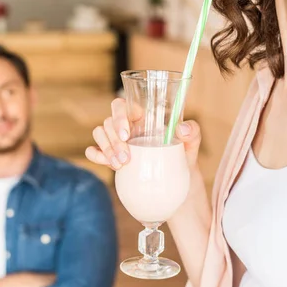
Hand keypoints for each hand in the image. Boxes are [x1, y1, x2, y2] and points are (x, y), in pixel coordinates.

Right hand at [85, 98, 201, 169]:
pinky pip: (93, 150)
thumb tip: (182, 129)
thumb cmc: (182, 155)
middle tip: (127, 158)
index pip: (121, 106)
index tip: (127, 135)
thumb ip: (193, 131)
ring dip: (107, 149)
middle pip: (108, 122)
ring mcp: (116, 141)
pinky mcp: (110, 156)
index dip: (119, 116)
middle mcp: (126, 126)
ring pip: (99, 133)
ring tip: (121, 165)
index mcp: (141, 116)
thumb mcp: (192, 143)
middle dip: (114, 141)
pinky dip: (96, 156)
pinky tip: (109, 165)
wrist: (176, 180)